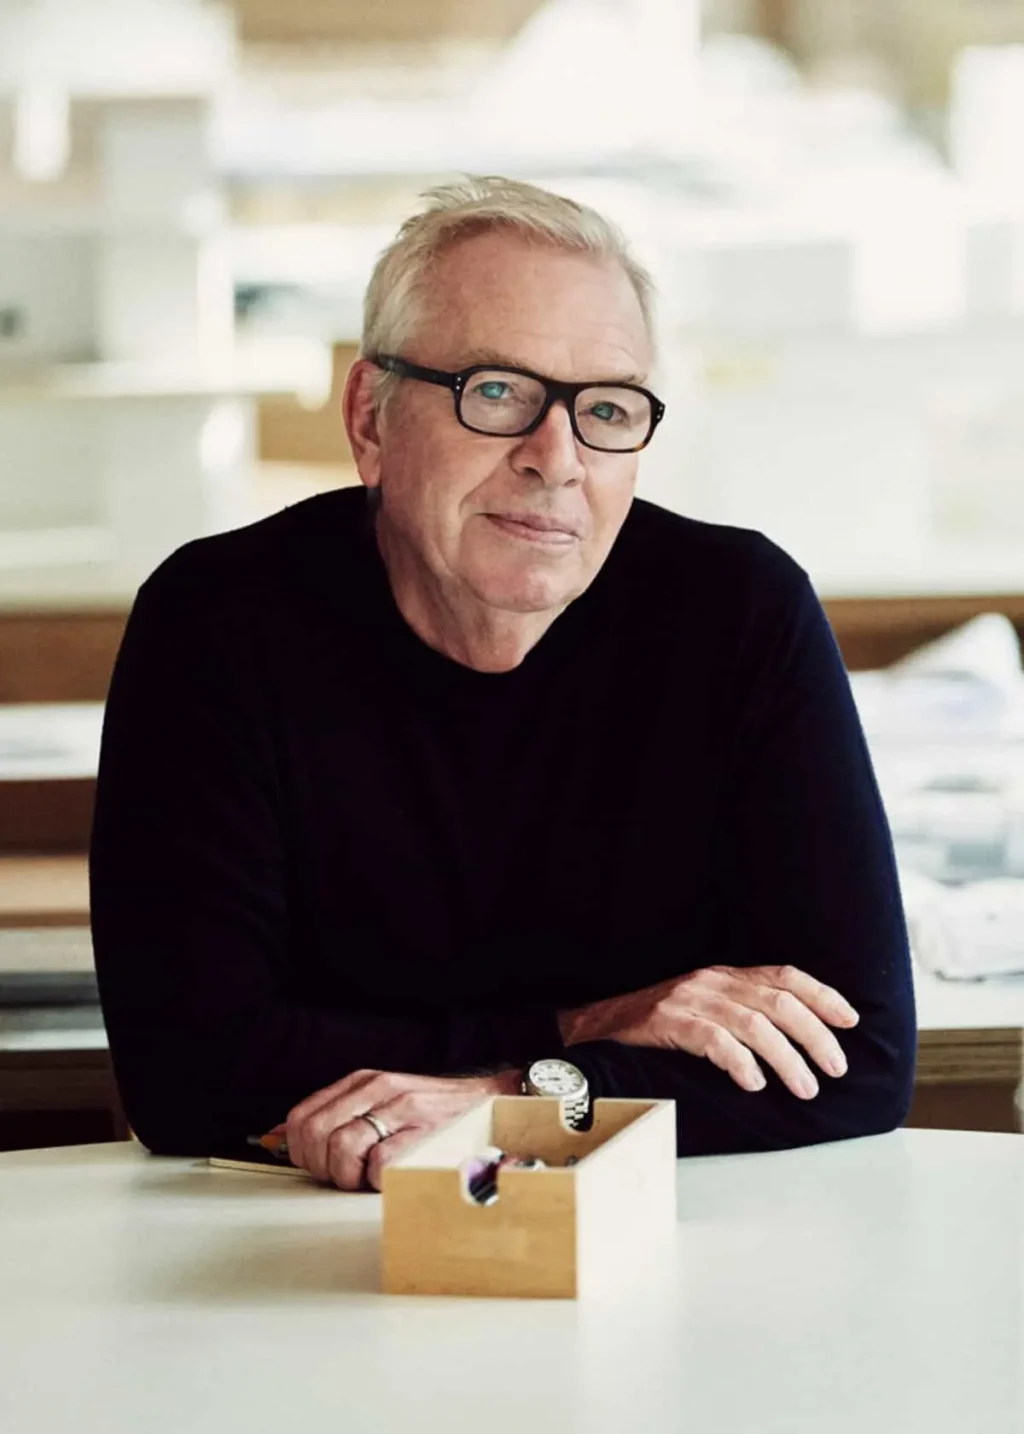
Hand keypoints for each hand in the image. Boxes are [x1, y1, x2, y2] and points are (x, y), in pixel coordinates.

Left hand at [276, 1067, 521, 1190]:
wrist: (486, 1101)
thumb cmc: (431, 1112)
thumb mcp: (381, 1101)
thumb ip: (341, 1115)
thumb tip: (287, 1139)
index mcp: (361, 1082)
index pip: (302, 1116)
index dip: (301, 1150)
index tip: (318, 1165)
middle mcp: (377, 1089)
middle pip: (317, 1133)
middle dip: (322, 1167)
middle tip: (343, 1176)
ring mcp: (400, 1108)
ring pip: (342, 1149)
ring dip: (349, 1178)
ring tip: (367, 1179)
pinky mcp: (422, 1131)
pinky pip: (379, 1165)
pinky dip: (378, 1182)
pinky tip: (390, 1179)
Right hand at [558, 964, 858, 1100]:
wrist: (598, 1025)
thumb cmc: (657, 1025)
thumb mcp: (704, 1008)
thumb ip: (742, 1014)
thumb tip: (795, 1041)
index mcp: (725, 975)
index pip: (784, 975)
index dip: (822, 995)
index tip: (850, 1020)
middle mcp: (712, 981)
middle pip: (778, 1001)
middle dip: (815, 1035)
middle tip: (836, 1068)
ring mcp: (690, 1000)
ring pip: (753, 1024)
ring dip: (787, 1059)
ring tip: (807, 1088)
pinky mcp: (668, 1022)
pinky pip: (714, 1041)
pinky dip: (740, 1062)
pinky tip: (754, 1084)